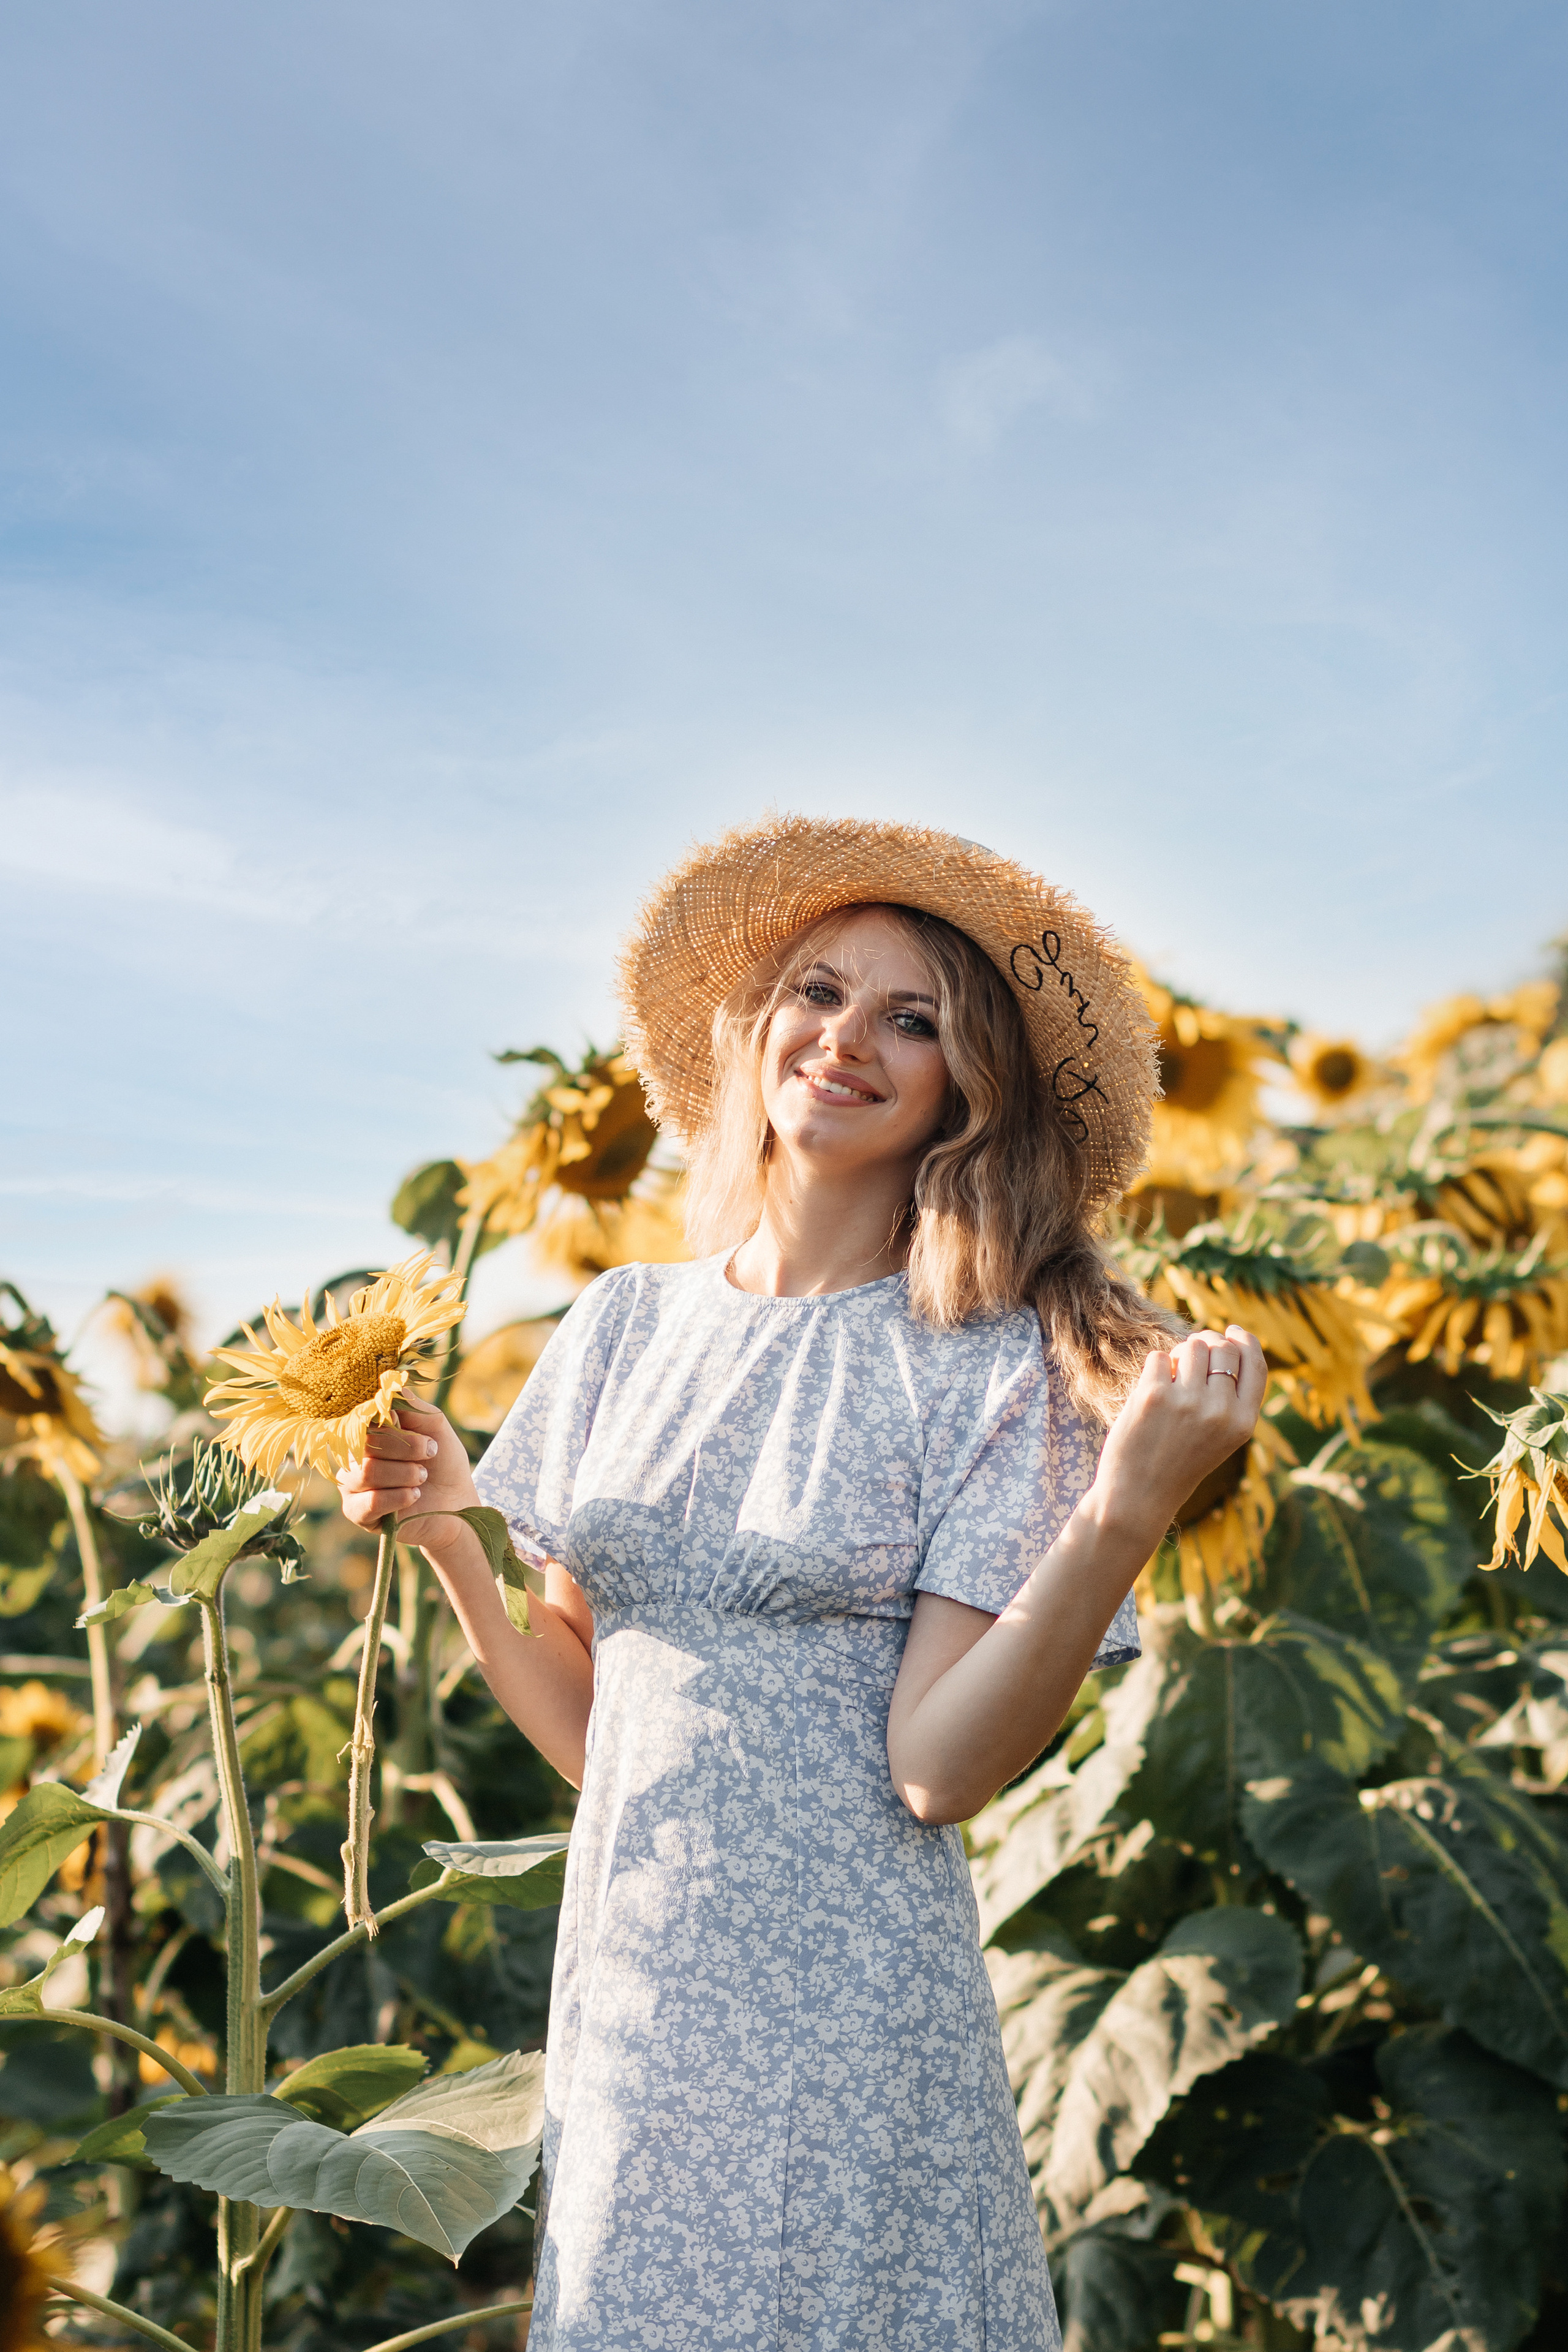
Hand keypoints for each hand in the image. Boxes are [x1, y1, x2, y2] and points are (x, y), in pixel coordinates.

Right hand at [336, 1398, 478, 1554]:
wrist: (456, 1503)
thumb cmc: (442, 1462)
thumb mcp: (434, 1427)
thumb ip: (411, 1407)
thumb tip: (389, 1385)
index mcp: (369, 1431)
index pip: (362, 1418)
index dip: (389, 1423)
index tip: (418, 1432)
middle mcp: (354, 1454)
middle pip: (364, 1444)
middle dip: (405, 1448)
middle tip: (429, 1453)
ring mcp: (352, 1484)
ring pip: (366, 1472)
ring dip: (404, 1474)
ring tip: (422, 1477)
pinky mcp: (357, 1512)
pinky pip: (369, 1502)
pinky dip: (397, 1497)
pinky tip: (414, 1495)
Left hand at [1089, 1325, 1265, 1548]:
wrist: (1140, 1497)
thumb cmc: (1179, 1462)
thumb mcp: (1222, 1438)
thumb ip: (1231, 1398)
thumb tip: (1227, 1341)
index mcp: (1243, 1422)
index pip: (1256, 1365)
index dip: (1246, 1342)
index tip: (1234, 1331)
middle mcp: (1220, 1411)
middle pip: (1223, 1348)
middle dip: (1207, 1344)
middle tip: (1191, 1357)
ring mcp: (1187, 1402)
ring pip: (1191, 1346)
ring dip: (1179, 1354)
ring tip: (1170, 1379)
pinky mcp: (1153, 1396)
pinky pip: (1158, 1357)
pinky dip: (1154, 1368)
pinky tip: (1151, 1392)